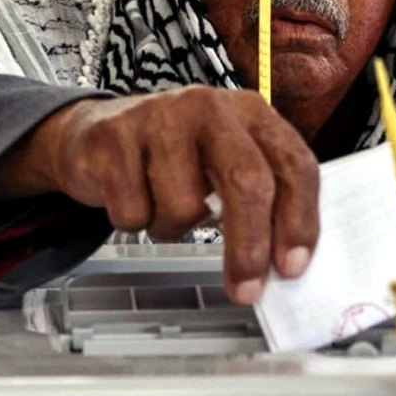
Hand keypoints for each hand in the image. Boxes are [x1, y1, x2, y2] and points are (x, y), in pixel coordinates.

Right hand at [11, 86, 319, 303]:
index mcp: (251, 112)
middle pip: (247, 181)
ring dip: (174, 226)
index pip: (293, 164)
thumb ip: (261, 200)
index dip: (299, 220)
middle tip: (246, 288)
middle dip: (249, 246)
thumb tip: (283, 263)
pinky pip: (134, 210)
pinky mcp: (114, 137)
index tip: (291, 267)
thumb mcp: (226, 162)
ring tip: (163, 206)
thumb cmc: (174, 156)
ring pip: (184, 205)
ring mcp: (160, 116)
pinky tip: (133, 197)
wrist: (96, 133)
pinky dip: (135, 221)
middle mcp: (210, 107)